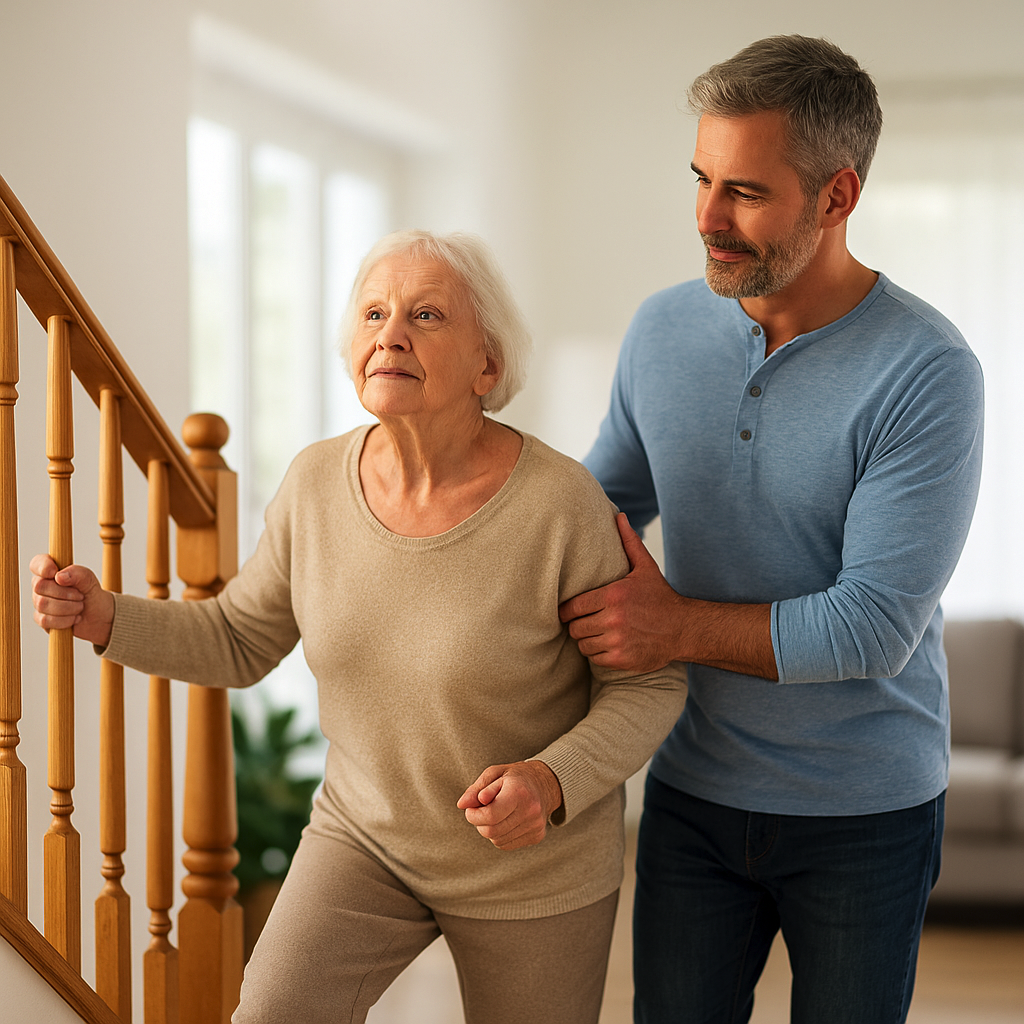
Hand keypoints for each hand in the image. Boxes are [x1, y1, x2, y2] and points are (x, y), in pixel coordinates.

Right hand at [30, 554, 114, 647]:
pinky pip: (45, 620)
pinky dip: (64, 620)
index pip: (37, 564)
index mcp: (51, 572)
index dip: (43, 567)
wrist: (98, 616)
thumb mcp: (90, 581)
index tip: (56, 572)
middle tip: (81, 596)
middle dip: (65, 592)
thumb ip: (78, 574)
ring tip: (80, 606)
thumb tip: (59, 577)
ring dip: (68, 607)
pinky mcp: (42, 620)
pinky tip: (74, 618)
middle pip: (39, 586)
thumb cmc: (90, 594)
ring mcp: (40, 603)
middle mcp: (42, 586)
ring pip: (42, 604)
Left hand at [457, 761, 562, 850]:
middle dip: (479, 823)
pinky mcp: (536, 836)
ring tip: (495, 813)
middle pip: (492, 831)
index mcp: (519, 792)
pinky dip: (499, 835)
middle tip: (480, 810)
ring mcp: (535, 826)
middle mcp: (531, 811)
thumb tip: (462, 805)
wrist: (545, 783)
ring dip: (489, 829)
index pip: (490, 815)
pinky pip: (506, 844)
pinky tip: (505, 820)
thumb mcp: (494, 774)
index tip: (470, 808)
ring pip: (497, 840)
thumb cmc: (515, 777)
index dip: (473, 815)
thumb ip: (476, 789)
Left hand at [558, 513, 684, 672]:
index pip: (572, 607)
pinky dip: (598, 654)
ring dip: (587, 640)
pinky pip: (594, 658)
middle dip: (578, 625)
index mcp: (614, 595)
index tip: (572, 611)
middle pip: (575, 627)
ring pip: (583, 644)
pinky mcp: (622, 659)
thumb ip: (629, 542)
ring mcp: (618, 641)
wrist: (684, 629)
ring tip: (598, 632)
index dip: (568, 611)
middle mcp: (614, 619)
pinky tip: (609, 645)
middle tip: (587, 621)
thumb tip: (619, 516)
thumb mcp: (645, 568)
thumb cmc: (660, 597)